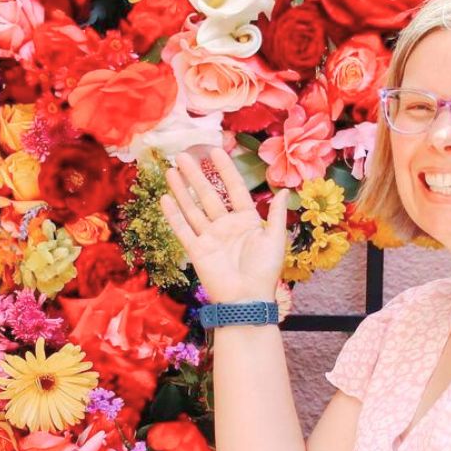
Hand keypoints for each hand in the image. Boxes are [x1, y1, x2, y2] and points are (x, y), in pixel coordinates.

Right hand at [159, 144, 289, 304]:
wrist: (247, 299)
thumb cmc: (265, 271)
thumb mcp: (275, 239)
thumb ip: (276, 215)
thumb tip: (285, 190)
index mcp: (246, 220)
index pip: (234, 188)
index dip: (225, 170)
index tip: (215, 151)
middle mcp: (225, 225)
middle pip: (208, 195)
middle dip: (196, 175)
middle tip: (184, 155)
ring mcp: (209, 237)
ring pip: (192, 208)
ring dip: (181, 190)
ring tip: (171, 171)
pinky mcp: (196, 250)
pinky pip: (183, 229)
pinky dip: (174, 215)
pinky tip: (165, 199)